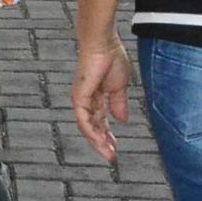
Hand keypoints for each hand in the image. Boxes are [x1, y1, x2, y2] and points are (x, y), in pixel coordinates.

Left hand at [71, 40, 132, 163]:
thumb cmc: (111, 58)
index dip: (107, 135)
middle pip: (93, 127)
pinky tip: (100, 140)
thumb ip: (119, 104)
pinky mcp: (79, 96)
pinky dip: (91, 131)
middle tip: (111, 156)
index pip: (101, 122)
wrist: (103, 44)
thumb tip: (122, 119)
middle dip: (102, 143)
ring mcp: (82, 99)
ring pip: (87, 127)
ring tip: (108, 153)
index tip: (115, 148)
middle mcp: (87, 100)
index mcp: (98, 98)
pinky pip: (84, 119)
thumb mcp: (120, 87)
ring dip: (97, 141)